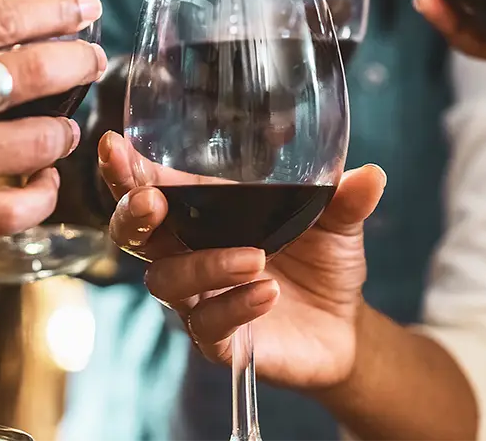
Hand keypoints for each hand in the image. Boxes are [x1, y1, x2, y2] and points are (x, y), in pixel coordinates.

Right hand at [0, 0, 107, 284]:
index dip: (53, 9)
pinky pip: (10, 211)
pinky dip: (40, 199)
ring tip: (65, 128)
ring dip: (62, 132)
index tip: (84, 6)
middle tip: (94, 58)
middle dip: (78, 60)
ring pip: (36, 140)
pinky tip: (42, 188)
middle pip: (33, 70)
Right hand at [98, 131, 385, 391]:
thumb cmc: (323, 260)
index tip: (115, 145)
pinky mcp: (217, 340)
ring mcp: (198, 298)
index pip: (151, 185)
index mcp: (204, 212)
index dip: (126, 168)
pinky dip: (234, 305)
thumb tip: (370, 173)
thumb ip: (345, 197)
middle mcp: (188, 252)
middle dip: (131, 212)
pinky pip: (206, 324)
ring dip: (204, 265)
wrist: (345, 326)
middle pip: (132, 233)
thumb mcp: (338, 222)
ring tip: (255, 257)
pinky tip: (266, 293)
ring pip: (167, 281)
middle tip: (150, 198)